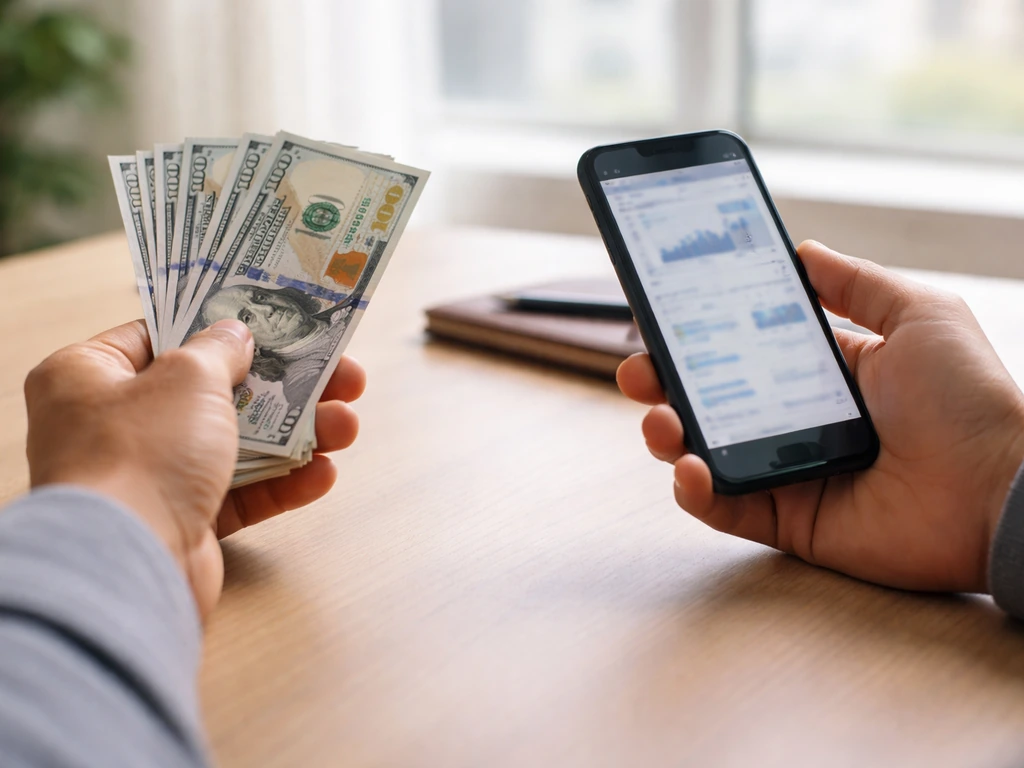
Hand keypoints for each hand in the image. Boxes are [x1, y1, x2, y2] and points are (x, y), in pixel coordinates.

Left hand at [24, 319, 364, 617]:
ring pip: (233, 445)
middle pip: (212, 393)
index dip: (218, 328)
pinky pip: (237, 494)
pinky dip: (279, 484)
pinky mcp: (179, 522)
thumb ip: (217, 349)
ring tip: (346, 425)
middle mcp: (110, 425)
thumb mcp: (187, 377)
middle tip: (337, 378)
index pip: (158, 337)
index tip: (271, 324)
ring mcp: (146, 478)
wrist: (126, 562)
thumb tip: (234, 335)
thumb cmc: (141, 453)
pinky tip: (324, 473)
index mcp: (87, 376)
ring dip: (294, 435)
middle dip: (280, 387)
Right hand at [618, 241, 1023, 593]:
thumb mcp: (920, 314)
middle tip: (639, 370)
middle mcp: (797, 420)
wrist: (1001, 489)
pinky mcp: (789, 521)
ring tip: (659, 420)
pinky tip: (690, 469)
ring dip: (667, 434)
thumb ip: (857, 282)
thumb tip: (803, 251)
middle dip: (663, 384)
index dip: (698, 334)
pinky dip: (695, 492)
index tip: (661, 314)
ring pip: (704, 453)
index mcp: (822, 373)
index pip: (742, 349)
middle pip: (709, 401)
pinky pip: (725, 508)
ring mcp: (788, 472)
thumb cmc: (970, 399)